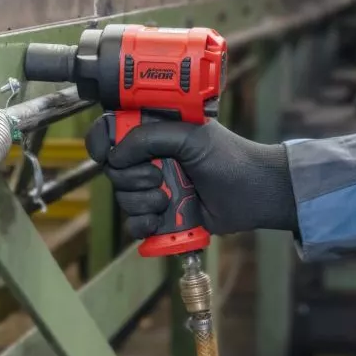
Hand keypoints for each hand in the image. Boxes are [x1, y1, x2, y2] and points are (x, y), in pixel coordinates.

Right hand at [85, 117, 297, 239]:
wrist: (254, 194)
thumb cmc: (228, 157)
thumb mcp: (190, 135)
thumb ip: (148, 137)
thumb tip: (116, 155)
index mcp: (153, 131)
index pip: (111, 130)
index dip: (101, 141)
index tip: (107, 154)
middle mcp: (149, 158)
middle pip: (113, 169)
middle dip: (133, 177)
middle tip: (159, 177)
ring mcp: (153, 187)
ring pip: (123, 198)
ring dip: (143, 202)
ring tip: (169, 199)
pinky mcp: (159, 214)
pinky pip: (134, 223)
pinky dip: (143, 224)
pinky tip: (160, 220)